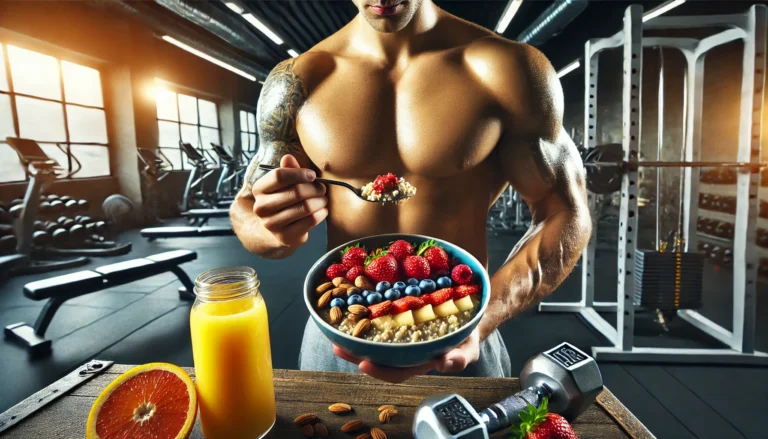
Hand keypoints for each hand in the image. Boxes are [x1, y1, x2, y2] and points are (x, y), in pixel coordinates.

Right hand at [252, 154, 327, 247]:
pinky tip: (323, 210)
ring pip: (305, 207)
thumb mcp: (284, 184)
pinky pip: (310, 221)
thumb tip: (288, 157)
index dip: (299, 173)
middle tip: (322, 188)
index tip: (312, 175)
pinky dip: (321, 213)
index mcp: (259, 189)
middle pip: (296, 192)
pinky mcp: (285, 237)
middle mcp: (261, 207)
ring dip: (320, 201)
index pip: (279, 176)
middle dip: (314, 188)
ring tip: (323, 199)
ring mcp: (272, 224)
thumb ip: (288, 170)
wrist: (278, 229)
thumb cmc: (284, 200)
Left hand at [333, 329, 480, 382]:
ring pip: (374, 340)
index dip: (379, 370)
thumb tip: (445, 364)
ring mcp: (400, 336)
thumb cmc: (466, 337)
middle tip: (338, 347)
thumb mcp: (468, 349)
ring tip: (337, 329)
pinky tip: (353, 306)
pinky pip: (379, 321)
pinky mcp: (398, 319)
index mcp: (419, 362)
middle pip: (378, 357)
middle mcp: (405, 351)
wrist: (468, 316)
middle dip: (356, 354)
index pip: (396, 371)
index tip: (364, 364)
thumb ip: (459, 358)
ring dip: (355, 337)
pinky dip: (366, 316)